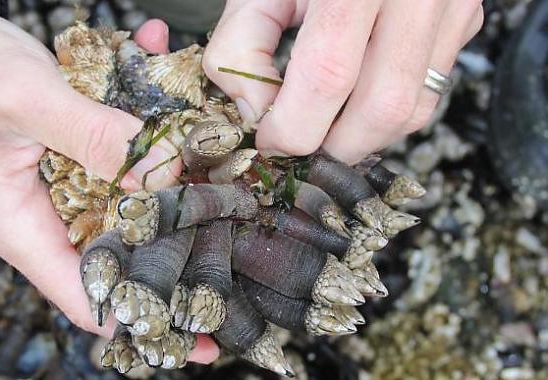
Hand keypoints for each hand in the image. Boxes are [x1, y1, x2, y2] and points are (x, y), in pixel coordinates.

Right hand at [0, 1, 217, 361]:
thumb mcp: (24, 100)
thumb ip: (92, 137)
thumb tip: (161, 171)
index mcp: (23, 228)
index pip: (89, 298)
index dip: (145, 315)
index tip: (203, 320)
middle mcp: (46, 215)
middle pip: (123, 251)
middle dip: (178, 239)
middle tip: (235, 222)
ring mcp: (61, 183)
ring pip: (130, 195)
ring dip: (171, 165)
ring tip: (216, 145)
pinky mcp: (71, 149)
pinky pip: (119, 146)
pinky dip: (144, 116)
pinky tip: (162, 69)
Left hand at [203, 0, 483, 163]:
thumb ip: (242, 47)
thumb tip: (257, 113)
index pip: (327, 74)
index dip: (292, 126)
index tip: (268, 139)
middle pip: (381, 107)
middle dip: (332, 146)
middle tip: (298, 144)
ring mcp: (450, 3)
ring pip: (413, 110)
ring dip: (363, 136)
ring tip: (325, 124)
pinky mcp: (466, 17)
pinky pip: (432, 91)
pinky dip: (390, 111)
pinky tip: (357, 98)